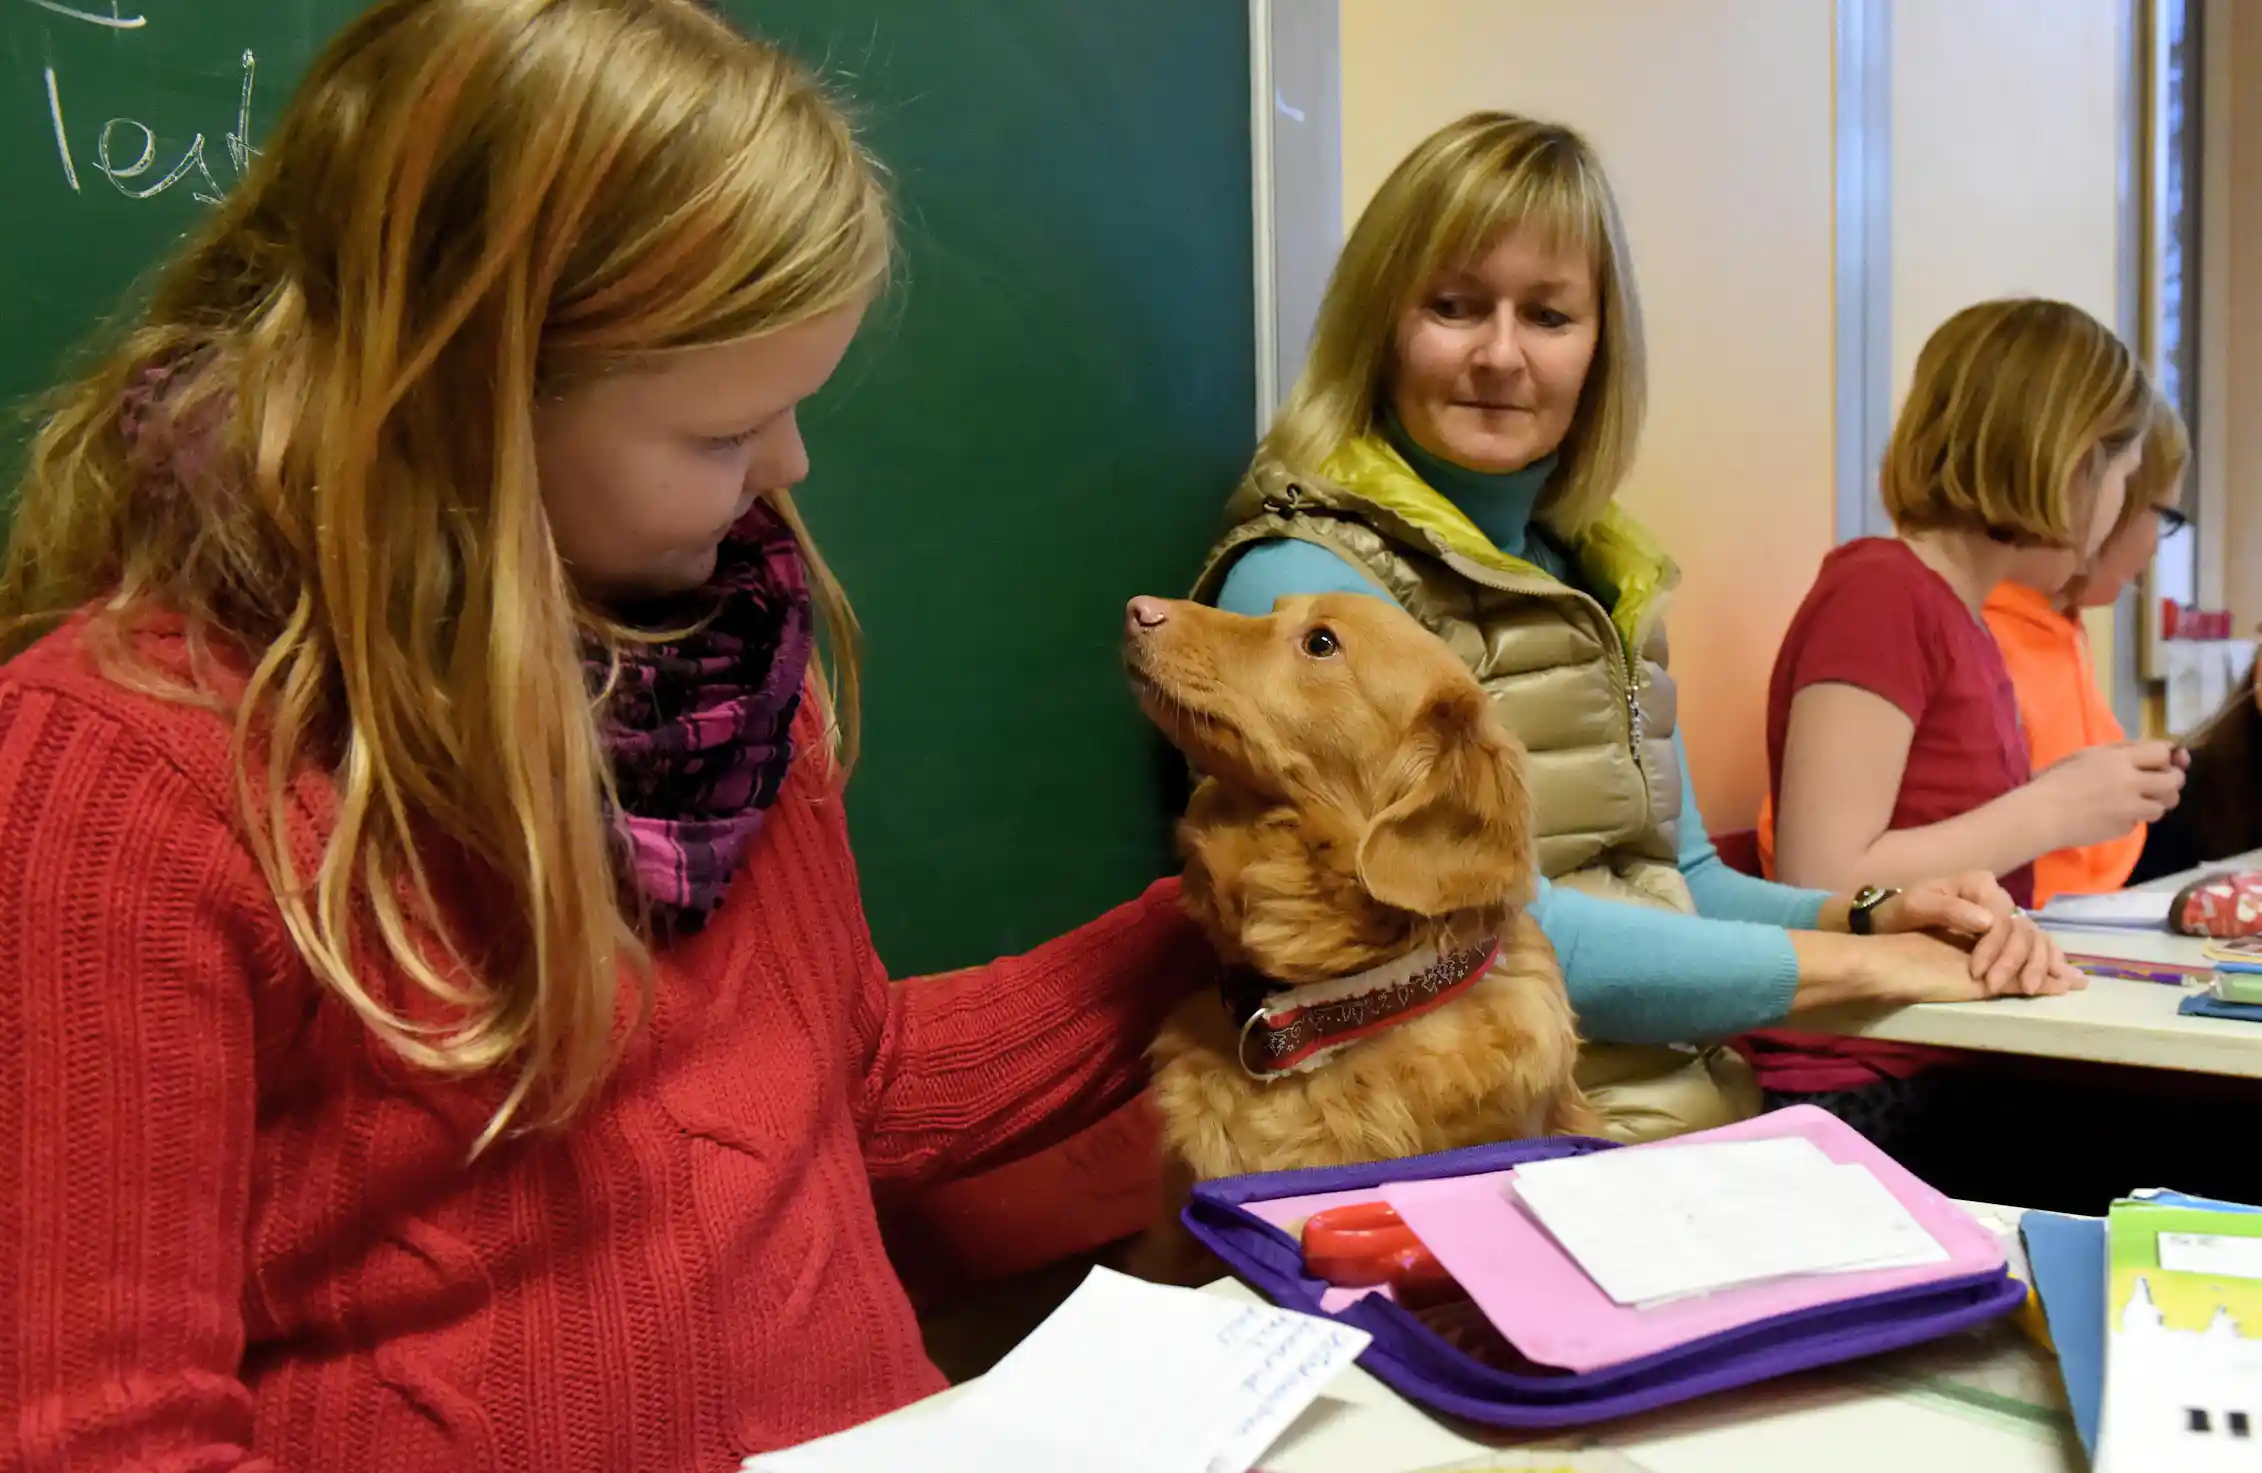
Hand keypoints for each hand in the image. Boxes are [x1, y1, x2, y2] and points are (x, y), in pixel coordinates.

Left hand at [1868, 872, 2079, 996]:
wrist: (1890, 919)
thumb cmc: (1899, 912)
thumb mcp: (1915, 906)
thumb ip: (1950, 910)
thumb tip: (1989, 923)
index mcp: (1978, 885)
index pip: (2000, 918)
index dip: (1994, 947)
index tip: (1978, 973)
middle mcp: (1997, 897)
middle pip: (2021, 929)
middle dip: (2014, 961)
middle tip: (1997, 987)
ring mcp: (2003, 914)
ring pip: (2035, 937)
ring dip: (2038, 964)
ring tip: (2033, 989)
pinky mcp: (2004, 932)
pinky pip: (2035, 944)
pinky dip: (2048, 960)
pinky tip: (2060, 978)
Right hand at [2028, 740, 2186, 849]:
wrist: (2042, 814)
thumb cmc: (2056, 780)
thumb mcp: (2086, 755)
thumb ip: (2119, 751)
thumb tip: (2147, 750)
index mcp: (2119, 760)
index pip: (2163, 753)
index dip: (2167, 757)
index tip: (2162, 762)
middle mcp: (2130, 782)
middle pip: (2173, 781)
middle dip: (2172, 781)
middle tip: (2162, 784)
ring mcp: (2130, 808)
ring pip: (2163, 806)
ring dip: (2155, 803)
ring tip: (2140, 802)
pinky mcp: (2124, 828)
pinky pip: (2139, 822)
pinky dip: (2131, 819)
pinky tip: (2113, 816)